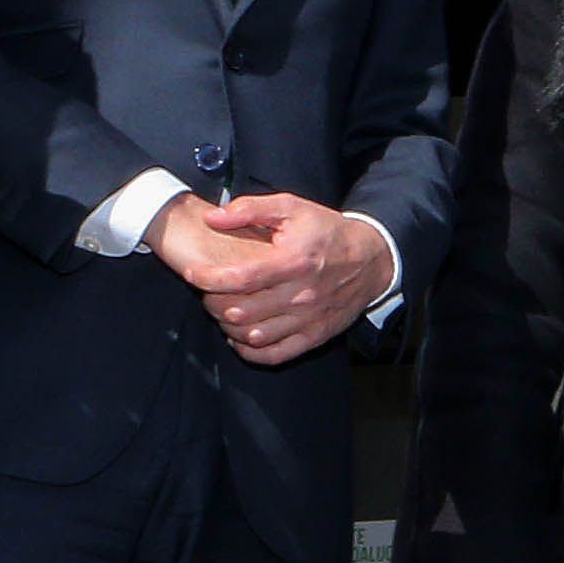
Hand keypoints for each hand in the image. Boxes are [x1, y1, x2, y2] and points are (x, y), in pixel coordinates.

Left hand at [154, 191, 391, 364]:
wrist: (371, 259)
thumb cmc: (326, 231)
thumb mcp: (292, 208)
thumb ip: (250, 209)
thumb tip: (213, 218)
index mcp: (293, 261)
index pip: (240, 278)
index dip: (208, 278)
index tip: (192, 273)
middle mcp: (301, 294)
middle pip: (242, 311)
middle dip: (213, 303)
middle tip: (206, 293)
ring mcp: (309, 319)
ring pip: (254, 335)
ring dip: (228, 326)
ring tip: (221, 311)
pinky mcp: (315, 336)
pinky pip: (275, 354)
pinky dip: (250, 351)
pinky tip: (240, 337)